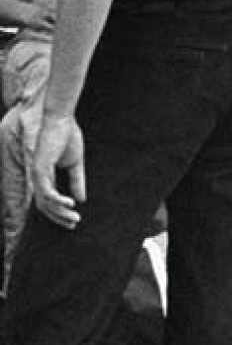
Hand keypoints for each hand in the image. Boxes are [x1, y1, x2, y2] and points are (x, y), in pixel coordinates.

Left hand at [30, 111, 85, 228]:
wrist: (60, 120)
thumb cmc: (66, 137)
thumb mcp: (75, 163)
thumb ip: (77, 180)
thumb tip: (81, 198)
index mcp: (45, 177)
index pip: (49, 202)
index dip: (59, 213)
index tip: (72, 221)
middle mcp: (38, 178)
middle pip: (45, 207)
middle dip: (59, 217)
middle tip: (73, 224)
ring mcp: (37, 175)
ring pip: (45, 202)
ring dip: (60, 212)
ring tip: (74, 217)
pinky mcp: (39, 169)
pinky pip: (46, 191)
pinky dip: (57, 200)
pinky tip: (69, 204)